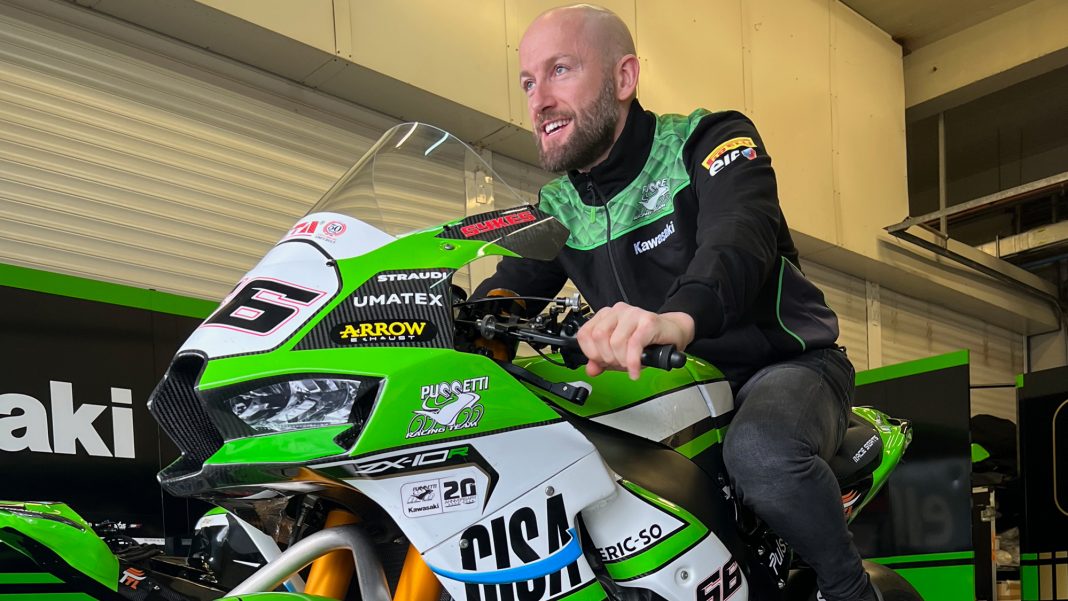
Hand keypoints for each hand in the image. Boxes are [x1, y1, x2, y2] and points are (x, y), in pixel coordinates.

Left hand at [575, 302, 694, 379]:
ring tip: (630, 365)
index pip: (585, 334)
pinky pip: (634, 344)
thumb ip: (602, 361)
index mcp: (606, 316)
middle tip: (619, 364)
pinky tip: (635, 371)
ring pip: (616, 341)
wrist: (673, 333)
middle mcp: (618, 311)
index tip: (603, 362)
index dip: (591, 353)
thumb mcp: (620, 353)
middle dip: (607, 358)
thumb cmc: (647, 342)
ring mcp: (633, 314)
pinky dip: (633, 362)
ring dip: (622, 361)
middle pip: (599, 336)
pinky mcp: (648, 321)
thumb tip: (590, 369)